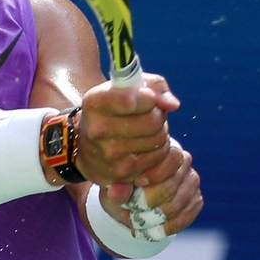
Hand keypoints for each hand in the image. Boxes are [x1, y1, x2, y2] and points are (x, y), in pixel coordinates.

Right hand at [73, 73, 177, 187]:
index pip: (132, 100)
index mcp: (95, 103)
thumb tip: (173, 104)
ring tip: (147, 131)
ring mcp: (110, 154)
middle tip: (151, 115)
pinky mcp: (123, 173)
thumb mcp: (126, 87)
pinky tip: (146, 146)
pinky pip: (159, 158)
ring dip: (160, 133)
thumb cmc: (113, 109)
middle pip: (153, 122)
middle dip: (158, 116)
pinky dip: (158, 150)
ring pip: (159, 140)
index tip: (148, 97)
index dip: (149, 98)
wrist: (87, 146)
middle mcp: (99, 129)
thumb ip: (154, 86)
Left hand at [95, 143, 202, 238]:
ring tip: (134, 223)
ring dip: (152, 219)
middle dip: (147, 203)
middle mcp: (185, 163)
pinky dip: (164, 229)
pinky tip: (147, 232)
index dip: (155, 173)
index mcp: (167, 149)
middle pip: (171, 187)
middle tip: (129, 212)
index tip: (137, 183)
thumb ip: (117, 186)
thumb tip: (115, 192)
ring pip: (177, 206)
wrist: (134, 195)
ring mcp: (192, 183)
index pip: (172, 159)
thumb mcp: (117, 181)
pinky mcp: (195, 201)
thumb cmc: (125, 181)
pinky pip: (184, 219)